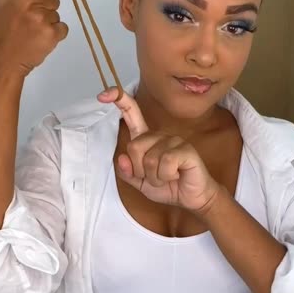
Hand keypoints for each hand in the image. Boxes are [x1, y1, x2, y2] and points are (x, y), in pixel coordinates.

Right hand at [0, 0, 78, 78]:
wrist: (0, 60)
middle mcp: (33, 3)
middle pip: (53, 0)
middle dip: (44, 7)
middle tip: (27, 20)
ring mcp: (43, 20)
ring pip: (56, 15)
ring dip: (47, 22)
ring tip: (30, 32)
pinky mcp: (51, 35)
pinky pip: (62, 28)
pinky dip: (55, 34)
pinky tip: (38, 39)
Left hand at [97, 88, 219, 213]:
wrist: (191, 198)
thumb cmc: (168, 186)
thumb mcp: (140, 183)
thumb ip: (128, 172)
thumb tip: (122, 159)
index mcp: (146, 139)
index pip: (132, 114)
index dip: (119, 101)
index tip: (102, 95)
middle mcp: (159, 135)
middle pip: (134, 146)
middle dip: (140, 170)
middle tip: (155, 177)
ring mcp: (173, 140)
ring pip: (149, 159)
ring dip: (155, 177)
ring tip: (167, 177)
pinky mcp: (185, 149)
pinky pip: (166, 162)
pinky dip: (166, 176)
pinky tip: (176, 175)